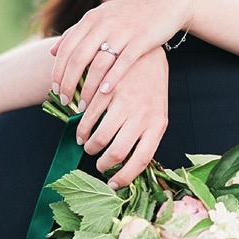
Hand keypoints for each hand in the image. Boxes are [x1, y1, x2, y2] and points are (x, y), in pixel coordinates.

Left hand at [50, 0, 195, 109]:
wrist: (165, 4)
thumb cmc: (130, 15)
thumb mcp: (101, 17)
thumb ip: (76, 33)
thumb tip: (52, 52)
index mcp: (91, 19)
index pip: (66, 49)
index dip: (57, 72)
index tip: (54, 91)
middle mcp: (104, 24)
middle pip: (78, 58)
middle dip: (68, 83)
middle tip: (65, 102)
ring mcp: (123, 32)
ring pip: (98, 64)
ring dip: (88, 87)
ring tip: (83, 105)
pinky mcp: (141, 40)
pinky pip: (123, 63)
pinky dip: (111, 79)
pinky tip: (104, 93)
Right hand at [75, 46, 169, 187]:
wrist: (148, 53)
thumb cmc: (152, 89)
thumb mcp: (156, 112)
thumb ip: (144, 135)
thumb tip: (129, 165)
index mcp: (158, 125)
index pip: (140, 160)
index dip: (124, 177)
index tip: (113, 185)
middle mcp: (143, 116)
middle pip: (115, 152)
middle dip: (102, 164)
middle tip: (97, 164)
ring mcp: (125, 102)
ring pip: (99, 137)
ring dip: (88, 146)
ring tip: (86, 144)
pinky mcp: (108, 90)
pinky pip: (89, 116)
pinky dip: (81, 127)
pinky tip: (81, 128)